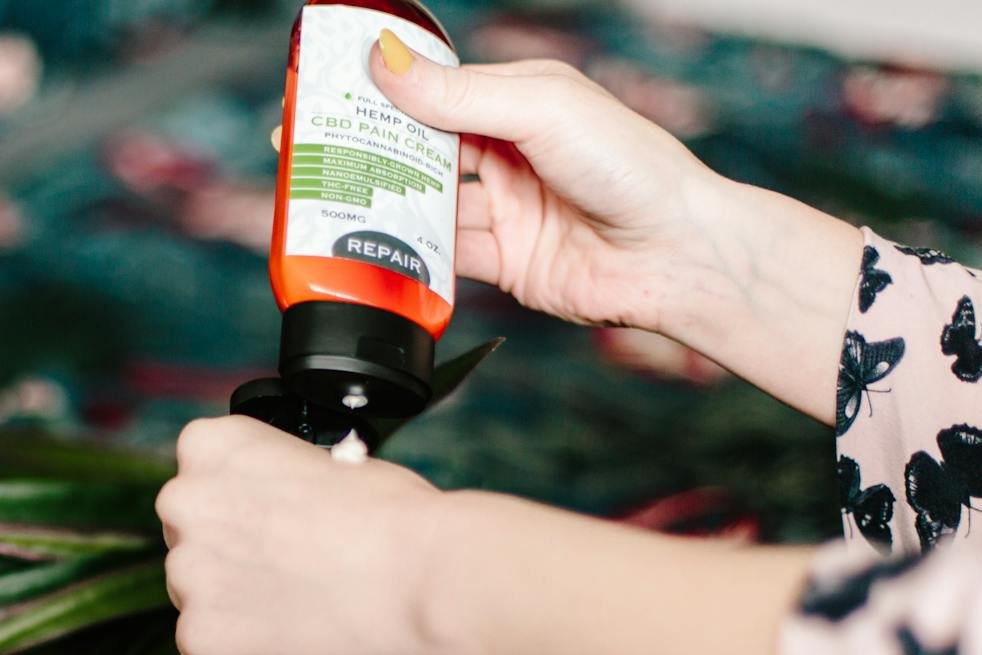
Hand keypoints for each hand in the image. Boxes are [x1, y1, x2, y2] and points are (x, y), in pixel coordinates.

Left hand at [156, 416, 440, 654]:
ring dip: (234, 602)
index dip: (240, 506)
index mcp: (212, 445)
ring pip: (194, 593)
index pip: (200, 478)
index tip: (273, 524)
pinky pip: (206, 644)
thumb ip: (277, 483)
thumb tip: (277, 509)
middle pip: (189, 536)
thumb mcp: (325, 463)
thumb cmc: (392, 516)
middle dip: (229, 555)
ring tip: (301, 606)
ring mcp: (186, 572)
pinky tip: (291, 637)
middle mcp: (184, 501)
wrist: (419, 577)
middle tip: (288, 572)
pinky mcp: (199, 634)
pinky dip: (241, 649)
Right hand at [371, 32, 861, 420]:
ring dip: (378, 205)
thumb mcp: (538, 110)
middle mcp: (505, 153)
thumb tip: (384, 65)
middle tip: (305, 154)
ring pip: (423, 205)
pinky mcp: (504, 263)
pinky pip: (442, 259)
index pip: (431, 91)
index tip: (325, 93)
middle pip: (417, 150)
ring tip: (326, 203)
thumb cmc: (630, 167)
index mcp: (515, 101)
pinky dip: (407, 257)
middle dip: (363, 153)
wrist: (676, 254)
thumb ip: (457, 96)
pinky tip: (373, 250)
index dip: (377, 92)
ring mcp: (503, 209)